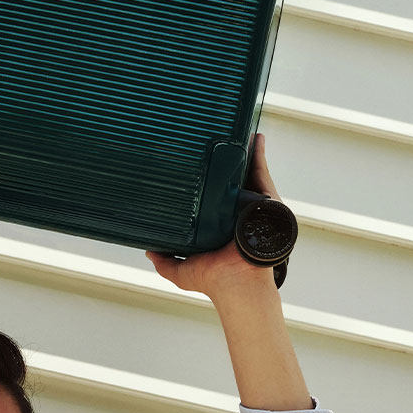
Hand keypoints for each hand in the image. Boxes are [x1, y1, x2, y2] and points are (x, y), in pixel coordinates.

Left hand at [144, 133, 281, 303]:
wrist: (234, 282)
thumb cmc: (212, 280)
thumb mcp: (180, 271)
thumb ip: (164, 262)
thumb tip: (148, 250)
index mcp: (218, 225)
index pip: (212, 198)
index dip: (205, 182)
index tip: (194, 166)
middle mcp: (235, 213)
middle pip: (230, 182)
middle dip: (225, 163)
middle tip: (213, 142)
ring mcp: (250, 207)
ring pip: (246, 174)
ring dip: (242, 153)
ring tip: (234, 131)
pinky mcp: (264, 202)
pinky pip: (262, 174)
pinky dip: (259, 155)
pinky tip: (254, 137)